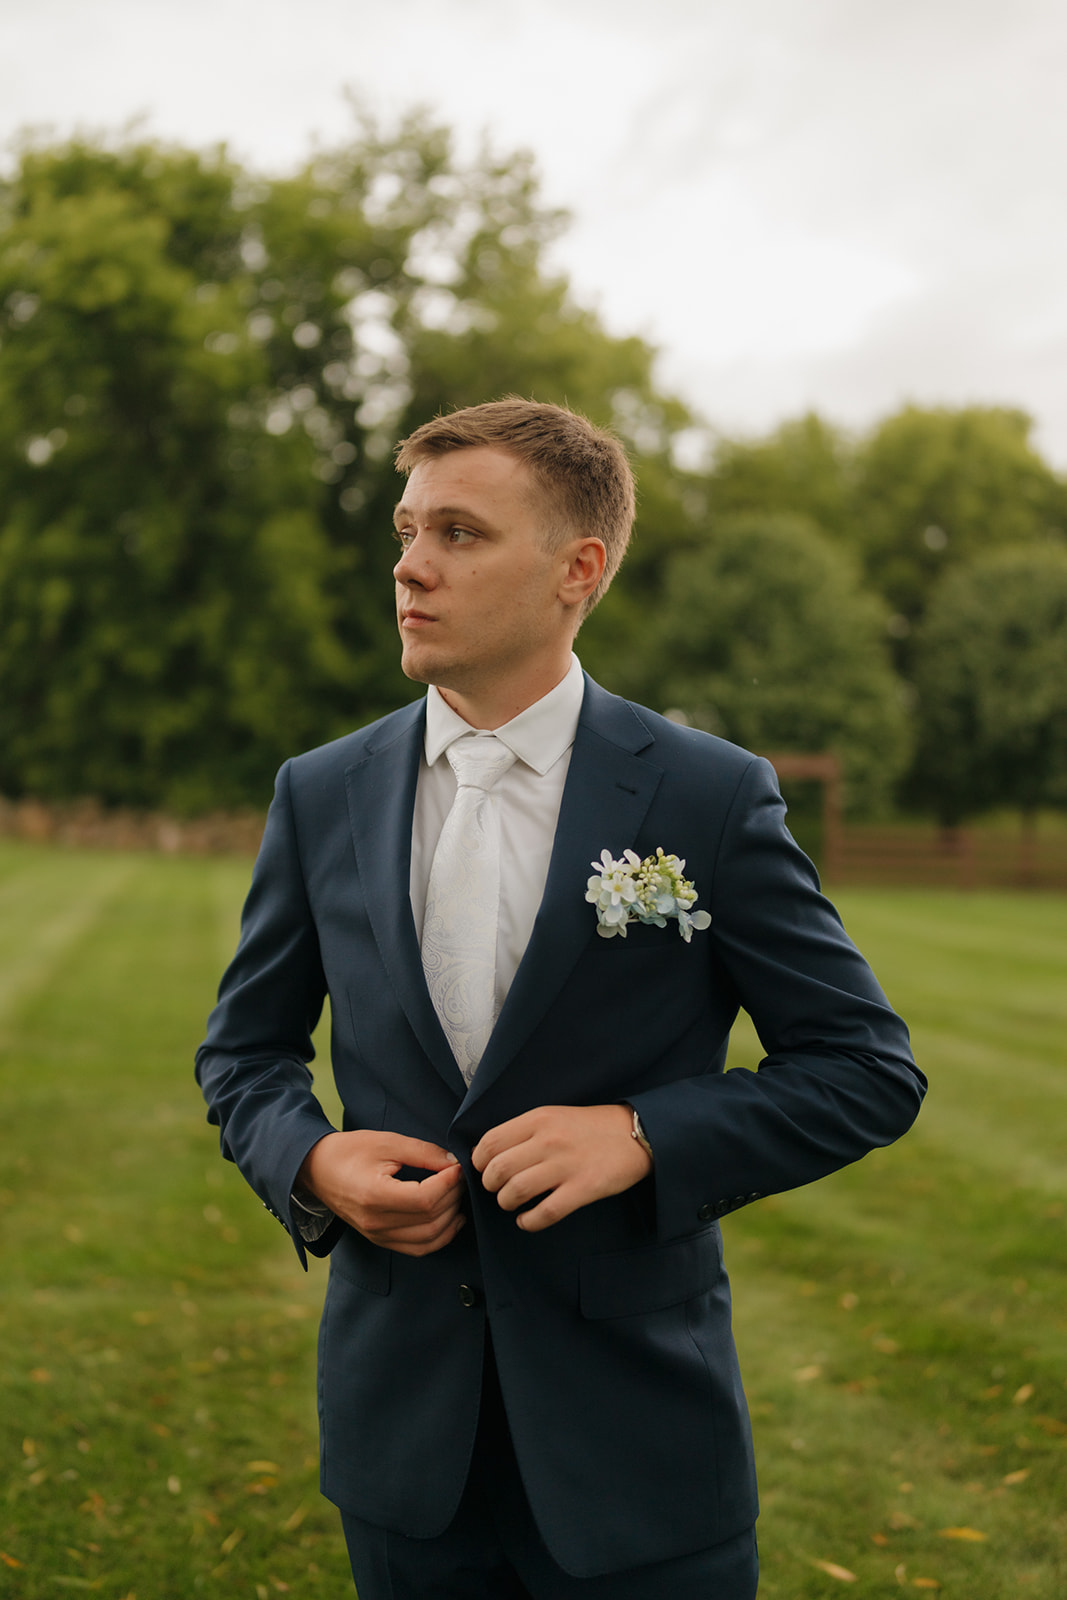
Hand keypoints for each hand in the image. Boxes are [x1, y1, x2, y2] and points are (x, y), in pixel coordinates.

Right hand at [298, 1131, 466, 1255]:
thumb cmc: (350, 1151)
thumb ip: (424, 1153)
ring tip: (457, 1194)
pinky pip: (419, 1248)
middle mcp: (376, 1223)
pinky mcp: (381, 1240)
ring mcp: (378, 1236)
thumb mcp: (388, 1142)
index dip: (449, 1183)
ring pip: (430, 1239)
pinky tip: (452, 1218)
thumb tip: (454, 1163)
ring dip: (451, 1217)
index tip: (457, 1166)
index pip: (425, 1199)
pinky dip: (441, 1236)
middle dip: (454, 1197)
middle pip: (431, 1219)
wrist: (317, 1170)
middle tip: (459, 1177)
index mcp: (375, 1196)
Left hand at [471, 1104, 651, 1232]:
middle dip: (491, 1185)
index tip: (484, 1170)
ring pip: (516, 1191)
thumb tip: (489, 1154)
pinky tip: (527, 1220)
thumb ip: (524, 1131)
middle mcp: (549, 1140)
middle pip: (498, 1169)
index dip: (479, 1162)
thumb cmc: (590, 1127)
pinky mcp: (583, 1188)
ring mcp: (566, 1165)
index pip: (490, 1142)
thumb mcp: (554, 1116)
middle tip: (498, 1189)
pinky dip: (528, 1222)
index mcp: (539, 1119)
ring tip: (512, 1203)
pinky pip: (545, 1212)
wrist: (636, 1133)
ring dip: (506, 1203)